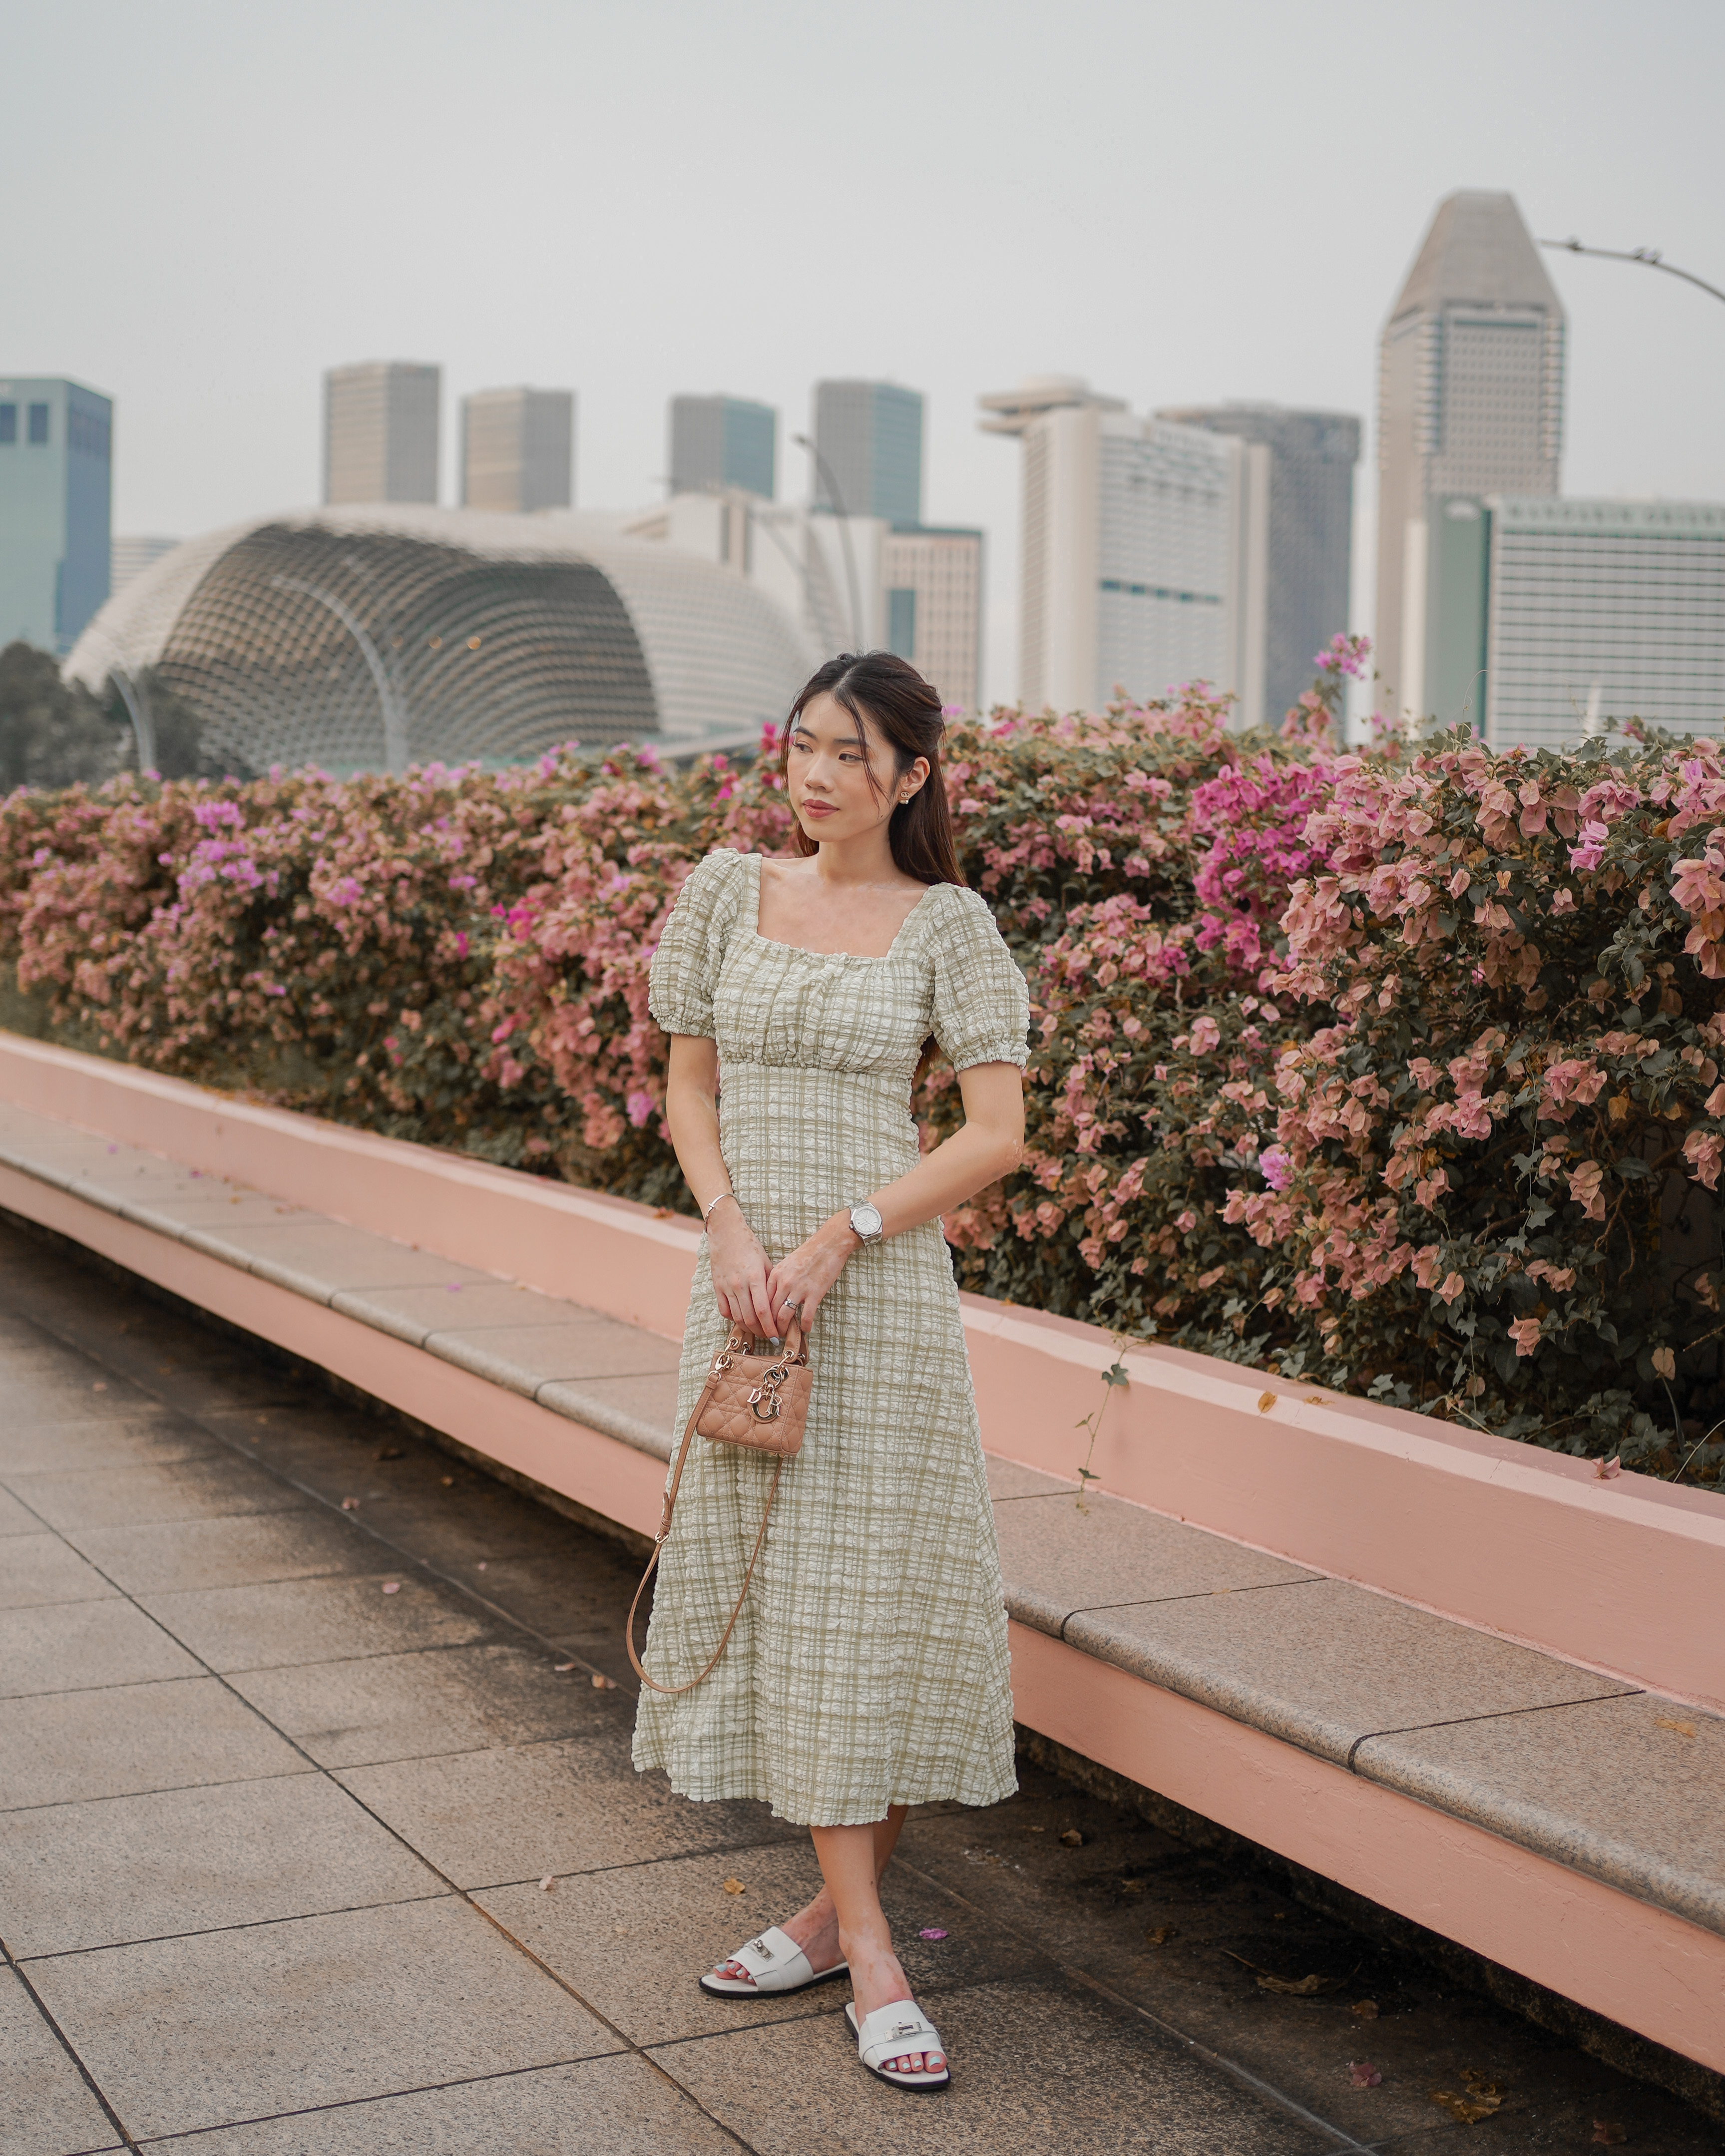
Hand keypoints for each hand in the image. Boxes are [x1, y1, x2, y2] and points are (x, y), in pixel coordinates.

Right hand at [706, 1203, 777, 1338]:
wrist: (726, 1233)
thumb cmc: (750, 1246)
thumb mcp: (766, 1263)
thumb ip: (771, 1284)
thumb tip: (780, 1304)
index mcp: (755, 1277)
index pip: (763, 1310)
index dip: (770, 1327)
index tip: (777, 1335)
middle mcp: (739, 1284)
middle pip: (749, 1318)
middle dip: (761, 1331)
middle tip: (769, 1336)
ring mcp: (726, 1287)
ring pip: (737, 1317)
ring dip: (748, 1328)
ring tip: (758, 1330)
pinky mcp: (717, 1287)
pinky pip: (724, 1310)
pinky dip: (733, 1319)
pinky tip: (742, 1319)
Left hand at [765, 1214, 856, 1333]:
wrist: (828, 1244)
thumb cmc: (808, 1254)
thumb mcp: (786, 1265)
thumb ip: (778, 1280)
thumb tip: (772, 1298)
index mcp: (775, 1275)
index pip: (761, 1301)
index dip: (760, 1316)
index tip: (761, 1324)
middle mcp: (784, 1282)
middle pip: (769, 1311)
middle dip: (768, 1327)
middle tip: (771, 1335)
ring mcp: (799, 1288)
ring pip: (784, 1316)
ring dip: (783, 1329)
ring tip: (785, 1335)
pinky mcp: (815, 1293)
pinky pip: (806, 1316)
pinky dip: (805, 1326)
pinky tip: (806, 1329)